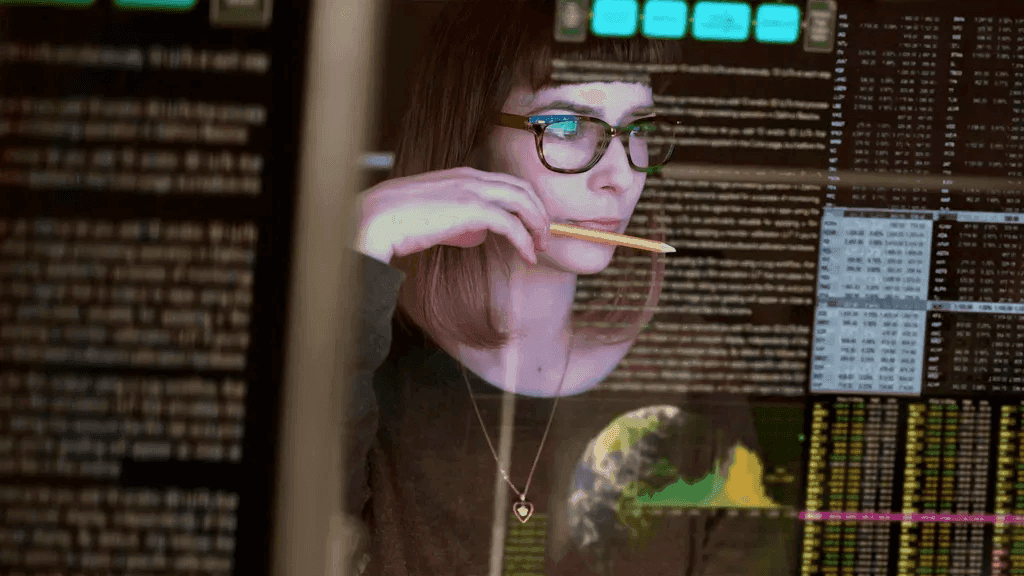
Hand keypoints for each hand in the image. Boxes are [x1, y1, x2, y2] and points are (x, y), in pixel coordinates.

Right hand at [354, 167, 550, 264]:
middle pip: (522, 188)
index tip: (531, 224)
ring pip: (523, 201)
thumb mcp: (435, 215)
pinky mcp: (473, 209)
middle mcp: (472, 177)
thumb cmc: (399, 220)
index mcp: (462, 175)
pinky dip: (525, 240)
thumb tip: (476, 235)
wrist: (378, 218)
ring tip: (541, 246)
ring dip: (538, 224)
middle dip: (539, 212)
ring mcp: (473, 190)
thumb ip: (459, 221)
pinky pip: (511, 224)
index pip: (507, 183)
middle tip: (544, 236)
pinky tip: (528, 256)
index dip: (525, 203)